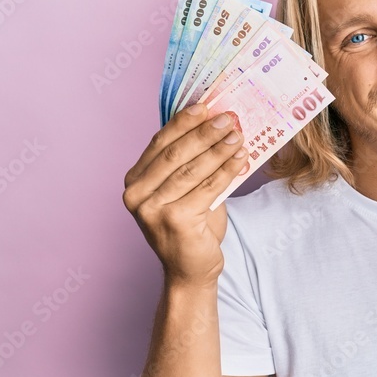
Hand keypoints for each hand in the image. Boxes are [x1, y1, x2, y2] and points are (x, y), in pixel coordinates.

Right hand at [122, 104, 248, 287]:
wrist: (192, 269)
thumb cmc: (192, 226)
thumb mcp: (187, 189)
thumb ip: (193, 162)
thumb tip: (217, 125)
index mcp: (135, 180)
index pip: (160, 143)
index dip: (183, 122)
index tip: (205, 106)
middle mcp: (136, 194)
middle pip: (175, 154)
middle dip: (204, 133)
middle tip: (228, 118)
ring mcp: (151, 209)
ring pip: (191, 170)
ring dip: (218, 150)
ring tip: (238, 135)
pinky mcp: (173, 221)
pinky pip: (206, 188)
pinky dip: (226, 171)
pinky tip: (241, 159)